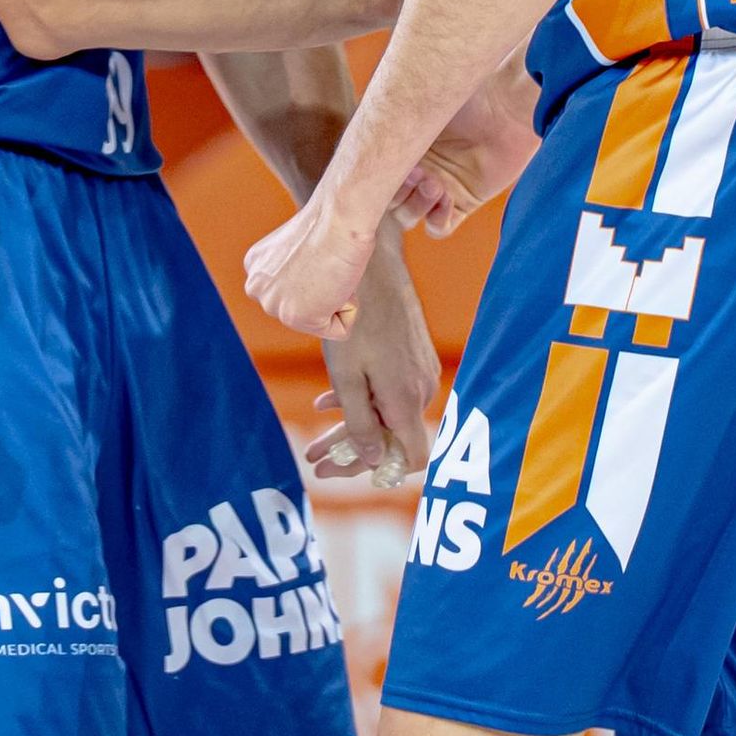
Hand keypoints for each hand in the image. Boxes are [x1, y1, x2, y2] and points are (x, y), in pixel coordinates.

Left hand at [246, 181, 377, 342]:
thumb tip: (310, 283)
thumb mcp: (299, 251)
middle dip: (324, 291)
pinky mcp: (296, 317)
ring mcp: (273, 305)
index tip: (317, 255)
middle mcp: (256, 287)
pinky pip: (339, 329)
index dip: (317, 276)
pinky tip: (338, 281)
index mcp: (256, 268)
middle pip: (305, 311)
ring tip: (331, 270)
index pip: (293, 294)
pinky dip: (348, 308)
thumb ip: (295, 272)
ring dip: (336, 299)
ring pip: (322, 320)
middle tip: (326, 263)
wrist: (339, 217)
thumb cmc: (331, 223)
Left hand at [304, 238, 439, 482]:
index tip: (346, 471)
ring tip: (314, 440)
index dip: (380, 472)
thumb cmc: (353, 319)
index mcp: (407, 400)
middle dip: (351, 453)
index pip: (413, 458)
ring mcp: (419, 369)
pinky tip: (327, 402)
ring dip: (352, 427)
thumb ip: (360, 424)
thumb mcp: (347, 378)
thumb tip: (374, 463)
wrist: (370, 263)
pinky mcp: (413, 353)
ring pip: (387, 412)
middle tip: (314, 462)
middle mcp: (421, 388)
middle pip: (392, 437)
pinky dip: (362, 400)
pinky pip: (389, 390)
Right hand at [392, 56, 537, 237]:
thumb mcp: (416, 102)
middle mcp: (418, 167)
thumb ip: (386, 120)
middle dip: (395, 193)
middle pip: (388, 201)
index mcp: (402, 145)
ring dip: (415, 205)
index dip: (374, 180)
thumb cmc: (465, 94)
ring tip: (435, 184)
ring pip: (408, 217)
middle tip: (417, 173)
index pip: (374, 176)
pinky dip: (437, 219)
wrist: (507, 102)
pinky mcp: (466, 200)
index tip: (387, 167)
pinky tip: (447, 197)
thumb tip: (355, 140)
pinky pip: (439, 228)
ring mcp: (441, 186)